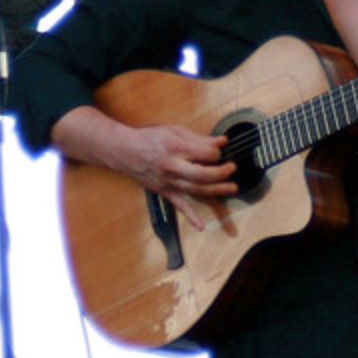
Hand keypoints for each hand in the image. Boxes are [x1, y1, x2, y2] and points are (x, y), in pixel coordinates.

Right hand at [117, 124, 238, 228]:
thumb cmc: (150, 139)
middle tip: (232, 168)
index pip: (205, 154)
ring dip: (216, 190)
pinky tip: (201, 226)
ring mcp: (168, 182)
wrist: (125, 152)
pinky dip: (190, 217)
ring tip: (232, 188)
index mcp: (175, 149)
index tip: (218, 150)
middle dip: (221, 172)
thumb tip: (221, 142)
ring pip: (196, 190)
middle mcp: (172, 167)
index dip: (216, 153)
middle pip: (202, 174)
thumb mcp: (174, 131)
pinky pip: (179, 206)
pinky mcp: (165, 192)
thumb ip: (198, 139)